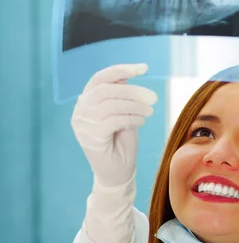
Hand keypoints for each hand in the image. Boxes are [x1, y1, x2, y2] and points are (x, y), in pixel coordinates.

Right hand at [71, 63, 156, 188]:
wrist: (117, 174)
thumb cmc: (120, 143)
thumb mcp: (122, 113)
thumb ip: (120, 96)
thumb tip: (128, 76)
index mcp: (85, 102)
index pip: (100, 78)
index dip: (121, 70)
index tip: (143, 68)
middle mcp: (80, 111)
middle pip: (106, 90)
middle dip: (133, 91)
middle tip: (154, 97)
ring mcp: (83, 125)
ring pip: (111, 104)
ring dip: (136, 106)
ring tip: (151, 111)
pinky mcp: (91, 138)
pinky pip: (114, 120)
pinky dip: (131, 118)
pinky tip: (142, 122)